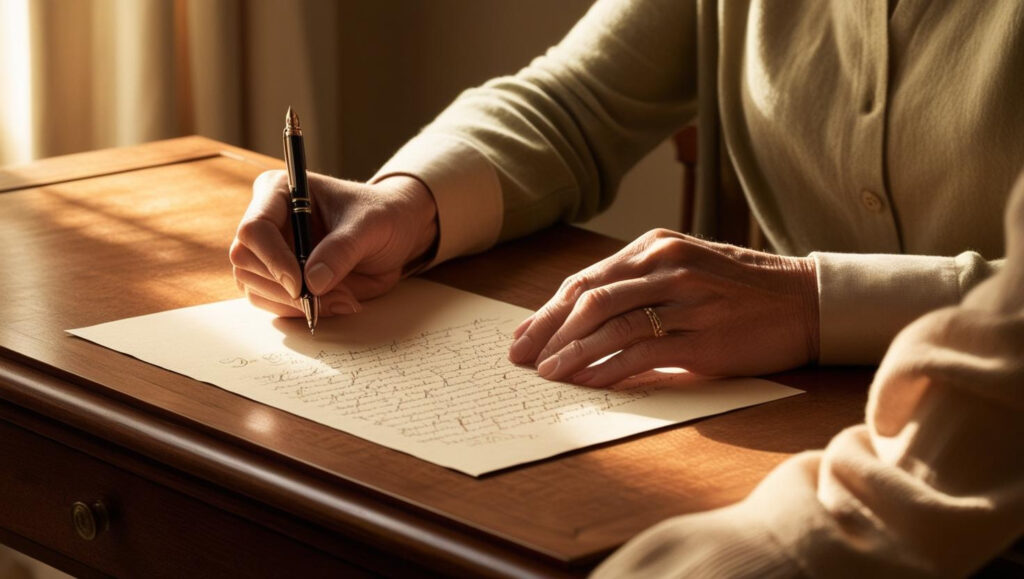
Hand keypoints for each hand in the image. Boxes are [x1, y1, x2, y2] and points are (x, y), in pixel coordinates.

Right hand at [229, 171, 436, 316]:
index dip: (272, 259)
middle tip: (333, 295)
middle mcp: (267, 220)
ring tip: (342, 298)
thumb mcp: (370, 226)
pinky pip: (271, 303)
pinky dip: (299, 311)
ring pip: (252, 286)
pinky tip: (333, 303)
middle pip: (245, 261)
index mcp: (280, 191)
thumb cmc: (382, 215)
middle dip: (285, 286)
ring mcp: (269, 251)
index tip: (301, 284)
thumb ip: (342, 250)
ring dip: (294, 303)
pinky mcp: (278, 277)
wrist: (395, 233)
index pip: (254, 228)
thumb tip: (312, 283)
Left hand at [508, 229, 818, 384]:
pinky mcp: (702, 335)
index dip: (548, 310)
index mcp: (656, 246)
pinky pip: (640, 351)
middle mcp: (666, 265)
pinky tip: (587, 382)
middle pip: (588, 298)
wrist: (806, 302)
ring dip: (571, 352)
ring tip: (547, 374)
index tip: (523, 336)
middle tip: (521, 357)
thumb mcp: (687, 269)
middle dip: (546, 330)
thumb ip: (639, 286)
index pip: (587, 279)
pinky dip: (606, 368)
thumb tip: (585, 323)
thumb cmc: (742, 289)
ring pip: (609, 324)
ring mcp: (685, 298)